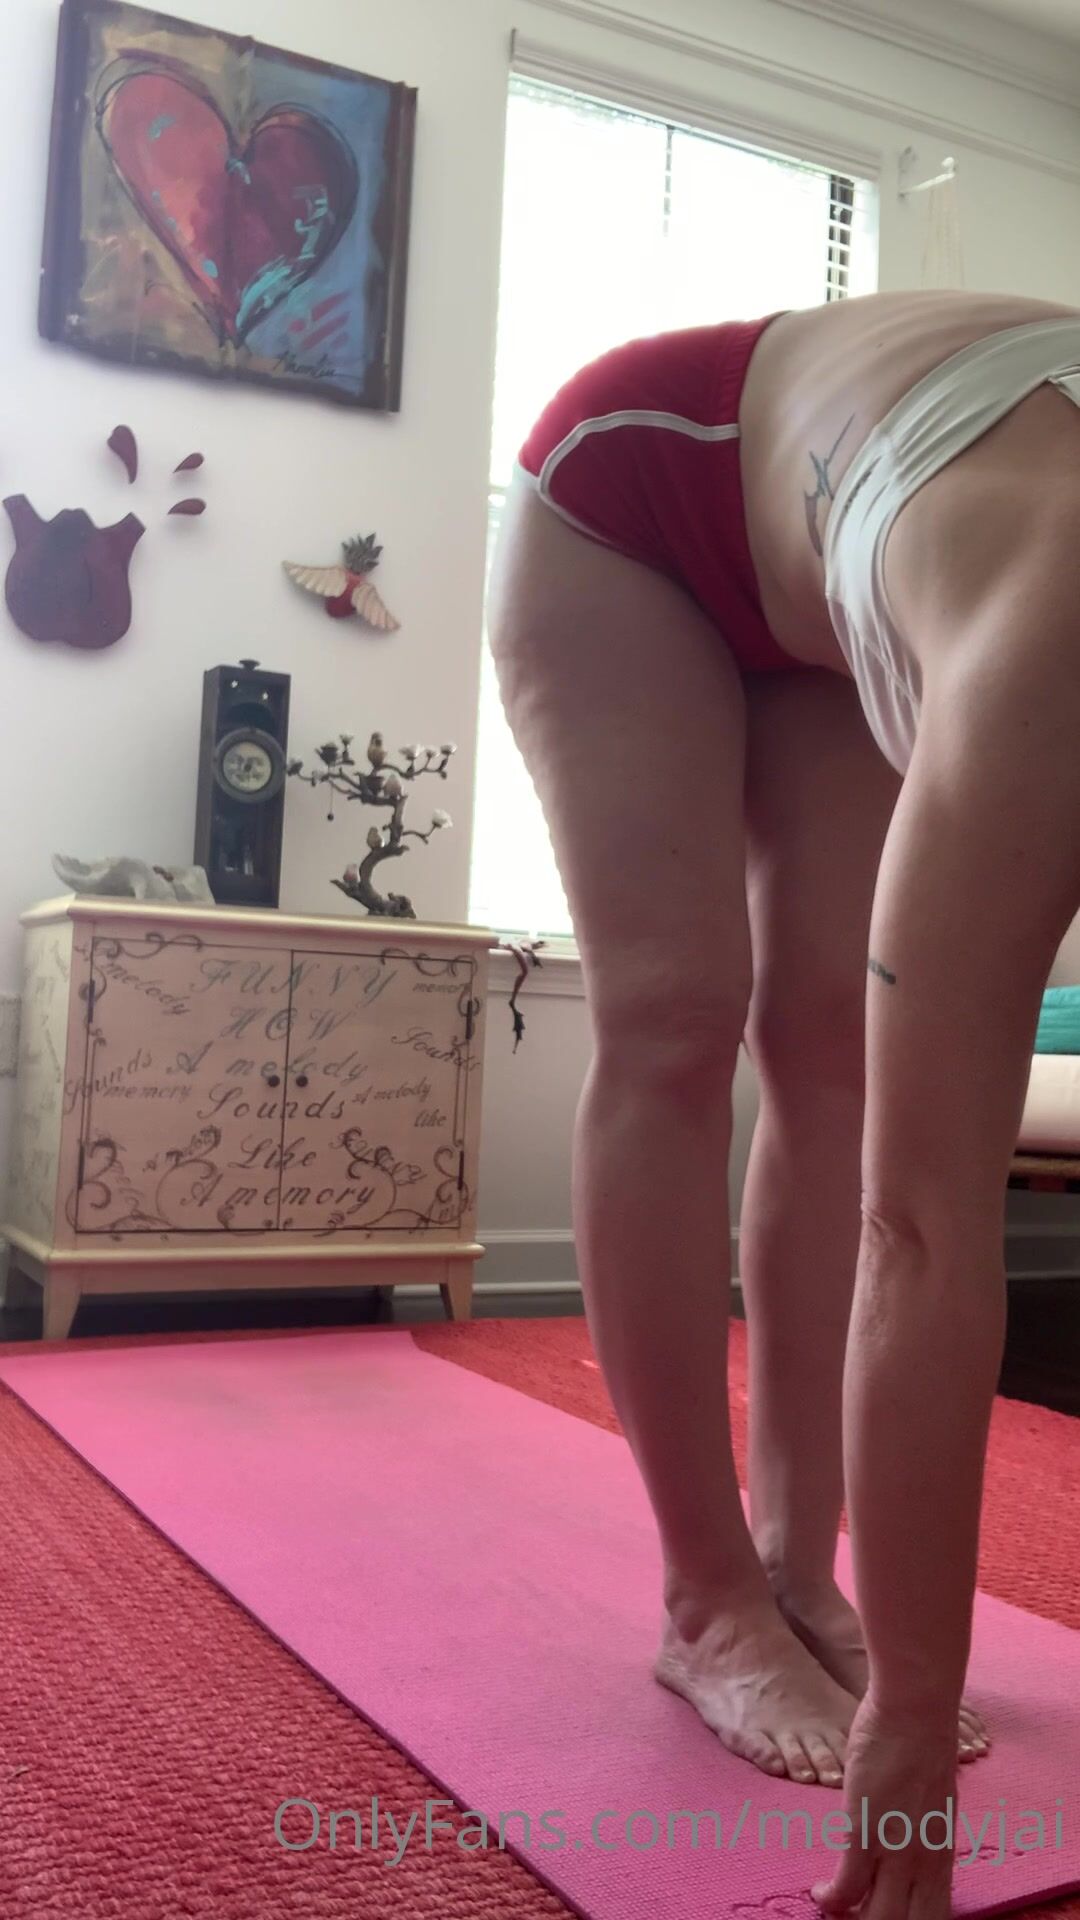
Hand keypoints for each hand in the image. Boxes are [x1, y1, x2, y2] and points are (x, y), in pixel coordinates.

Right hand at [813, 1695, 956, 1919]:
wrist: (916, 1710)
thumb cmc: (922, 1743)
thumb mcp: (930, 1802)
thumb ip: (921, 1830)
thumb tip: (906, 1841)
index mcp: (942, 1856)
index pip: (934, 1917)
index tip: (882, 1913)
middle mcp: (925, 1863)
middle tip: (856, 1916)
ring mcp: (897, 1851)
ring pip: (880, 1918)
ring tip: (837, 1910)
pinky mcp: (865, 1834)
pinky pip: (847, 1889)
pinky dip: (832, 1899)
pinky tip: (821, 1892)